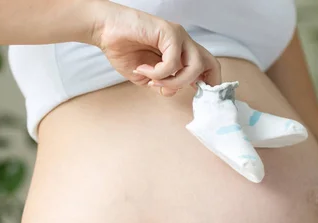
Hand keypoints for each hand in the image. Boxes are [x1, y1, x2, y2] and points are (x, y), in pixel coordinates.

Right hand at [90, 2, 220, 96]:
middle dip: (205, 83)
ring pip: (194, 67)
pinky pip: (174, 62)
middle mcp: (184, 44)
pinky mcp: (170, 32)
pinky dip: (158, 73)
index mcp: (182, 54)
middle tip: (187, 92)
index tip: (195, 96)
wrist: (105, 30)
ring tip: (153, 81)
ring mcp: (179, 37)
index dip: (208, 84)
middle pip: (212, 64)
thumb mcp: (146, 77)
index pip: (207, 68)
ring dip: (174, 82)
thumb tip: (172, 91)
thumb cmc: (124, 49)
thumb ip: (162, 85)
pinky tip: (143, 69)